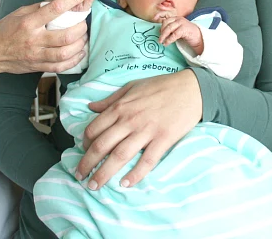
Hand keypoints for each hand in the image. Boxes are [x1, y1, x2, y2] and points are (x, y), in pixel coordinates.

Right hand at [0, 0, 98, 75]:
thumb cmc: (4, 31)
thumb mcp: (19, 13)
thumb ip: (40, 8)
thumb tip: (61, 1)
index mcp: (29, 22)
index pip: (55, 9)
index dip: (72, 0)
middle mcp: (34, 39)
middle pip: (65, 36)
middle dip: (81, 28)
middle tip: (84, 22)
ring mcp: (36, 55)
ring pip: (65, 53)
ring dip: (80, 45)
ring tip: (84, 37)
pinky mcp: (38, 67)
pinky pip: (61, 67)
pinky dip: (74, 60)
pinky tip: (79, 53)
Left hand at [76, 70, 201, 189]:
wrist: (191, 88)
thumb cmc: (161, 86)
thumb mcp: (132, 86)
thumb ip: (110, 99)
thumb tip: (91, 107)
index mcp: (120, 107)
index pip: (94, 128)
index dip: (85, 144)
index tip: (83, 152)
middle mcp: (129, 120)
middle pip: (102, 145)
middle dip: (87, 163)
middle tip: (80, 176)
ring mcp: (146, 131)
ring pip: (119, 156)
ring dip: (104, 173)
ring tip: (94, 186)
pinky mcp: (163, 139)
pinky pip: (146, 161)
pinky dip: (135, 174)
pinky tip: (125, 184)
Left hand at [159, 16, 203, 53]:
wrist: (199, 37)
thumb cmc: (187, 34)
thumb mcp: (177, 29)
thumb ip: (170, 29)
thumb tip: (159, 31)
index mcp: (176, 18)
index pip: (166, 16)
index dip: (159, 16)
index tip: (154, 19)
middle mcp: (179, 19)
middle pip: (166, 23)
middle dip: (161, 31)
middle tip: (159, 39)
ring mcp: (182, 23)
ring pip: (169, 28)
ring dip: (163, 36)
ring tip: (161, 42)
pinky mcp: (185, 29)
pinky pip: (174, 34)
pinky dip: (169, 40)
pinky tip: (166, 43)